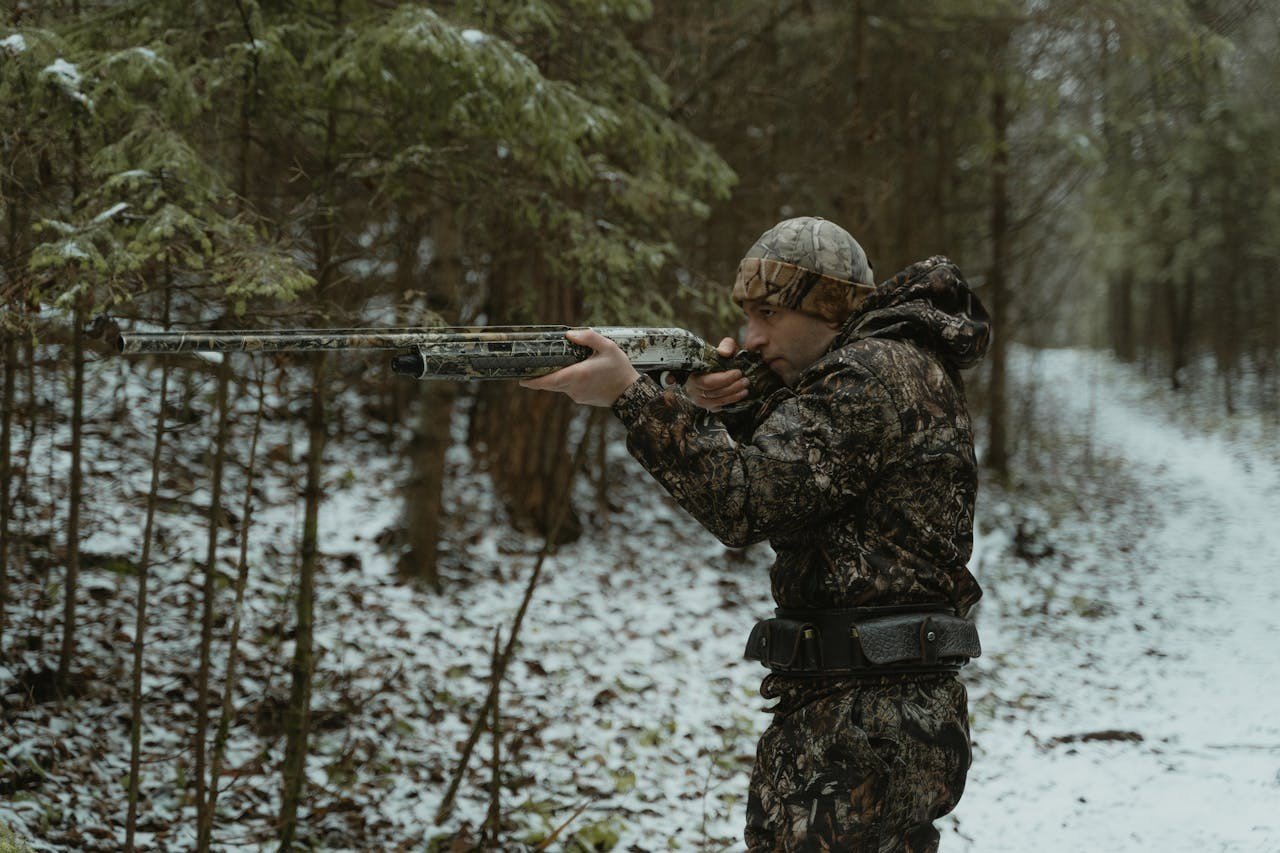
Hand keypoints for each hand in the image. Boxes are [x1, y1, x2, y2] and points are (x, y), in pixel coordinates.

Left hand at [518, 328, 641, 406]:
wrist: (630, 393)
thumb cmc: (619, 368)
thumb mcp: (608, 347)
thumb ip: (588, 338)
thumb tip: (569, 335)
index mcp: (578, 375)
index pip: (549, 381)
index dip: (534, 382)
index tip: (521, 380)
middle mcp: (574, 388)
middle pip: (550, 383)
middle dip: (540, 376)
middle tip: (532, 366)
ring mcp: (577, 396)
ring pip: (560, 385)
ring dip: (558, 375)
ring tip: (567, 363)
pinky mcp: (581, 399)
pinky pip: (569, 389)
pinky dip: (568, 380)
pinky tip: (579, 372)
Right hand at [685, 337, 748, 411]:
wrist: (716, 365)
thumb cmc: (720, 356)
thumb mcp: (724, 346)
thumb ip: (726, 345)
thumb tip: (724, 353)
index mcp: (692, 373)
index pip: (707, 381)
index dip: (724, 379)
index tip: (738, 372)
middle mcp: (692, 388)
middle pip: (713, 393)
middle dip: (732, 387)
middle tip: (745, 380)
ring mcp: (698, 399)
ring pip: (716, 401)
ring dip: (733, 395)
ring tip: (746, 388)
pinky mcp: (706, 405)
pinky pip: (718, 407)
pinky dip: (730, 402)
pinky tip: (740, 395)